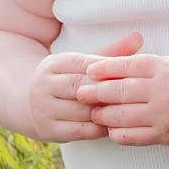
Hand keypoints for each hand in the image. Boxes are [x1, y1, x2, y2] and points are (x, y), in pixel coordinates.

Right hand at [26, 31, 142, 142]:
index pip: (84, 64)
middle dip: (106, 92)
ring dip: (105, 112)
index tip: (131, 75)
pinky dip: (97, 129)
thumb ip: (111, 52)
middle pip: (80, 87)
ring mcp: (44, 108)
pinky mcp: (48, 130)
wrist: (29, 104)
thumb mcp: (83, 64)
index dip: (108, 70)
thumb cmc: (68, 80)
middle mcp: (45, 85)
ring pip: (79, 110)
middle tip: (133, 96)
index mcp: (55, 64)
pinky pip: (77, 131)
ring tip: (127, 113)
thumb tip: (139, 37)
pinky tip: (114, 127)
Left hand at [76, 53, 168, 146]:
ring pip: (122, 116)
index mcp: (166, 68)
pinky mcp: (164, 136)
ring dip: (103, 115)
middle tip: (81, 92)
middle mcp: (162, 91)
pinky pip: (133, 136)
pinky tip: (110, 130)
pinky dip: (118, 134)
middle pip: (120, 90)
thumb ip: (153, 65)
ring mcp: (162, 115)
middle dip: (97, 92)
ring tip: (93, 112)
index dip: (105, 68)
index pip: (128, 66)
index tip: (90, 69)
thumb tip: (121, 66)